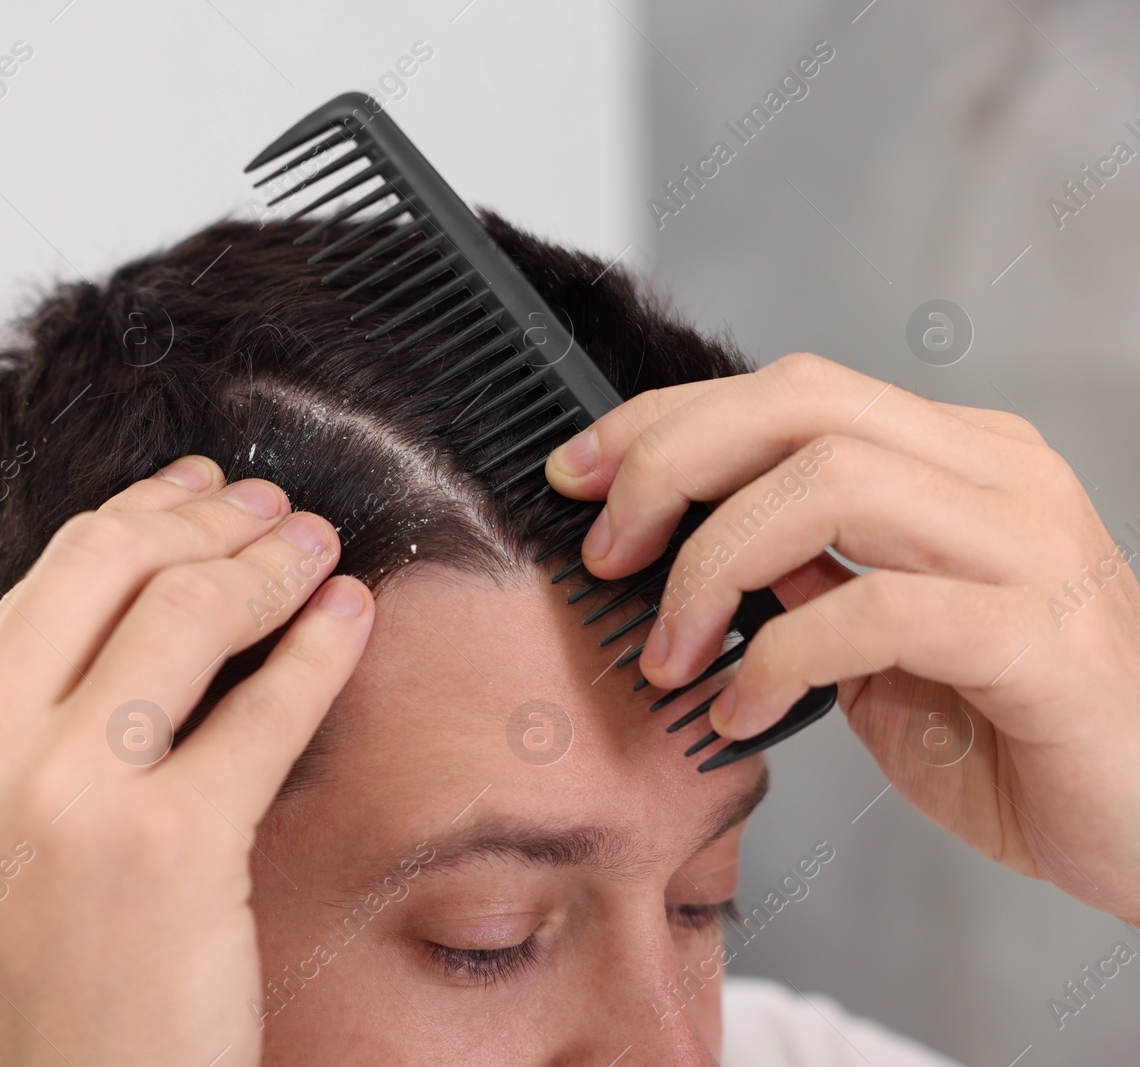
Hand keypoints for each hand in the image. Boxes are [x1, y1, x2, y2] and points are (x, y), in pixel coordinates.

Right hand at [0, 456, 373, 1065]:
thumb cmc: (18, 998)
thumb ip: (6, 729)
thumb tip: (124, 603)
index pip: (40, 585)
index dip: (134, 521)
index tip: (193, 497)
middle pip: (106, 563)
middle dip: (206, 517)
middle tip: (270, 505)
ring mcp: (61, 799)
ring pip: (188, 611)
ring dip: (272, 562)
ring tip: (319, 547)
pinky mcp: (169, 849)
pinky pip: (268, 706)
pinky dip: (323, 645)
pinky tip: (351, 616)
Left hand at [545, 352, 1139, 923]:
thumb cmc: (1014, 733)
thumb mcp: (880, 641)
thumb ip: (806, 575)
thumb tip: (687, 542)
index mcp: (957, 459)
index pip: (792, 390)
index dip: (666, 421)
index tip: (578, 476)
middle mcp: (998, 477)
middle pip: (802, 403)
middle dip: (670, 464)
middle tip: (606, 552)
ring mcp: (1031, 548)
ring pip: (834, 482)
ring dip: (714, 564)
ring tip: (671, 653)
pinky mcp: (1045, 640)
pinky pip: (879, 611)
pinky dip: (782, 657)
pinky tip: (745, 710)